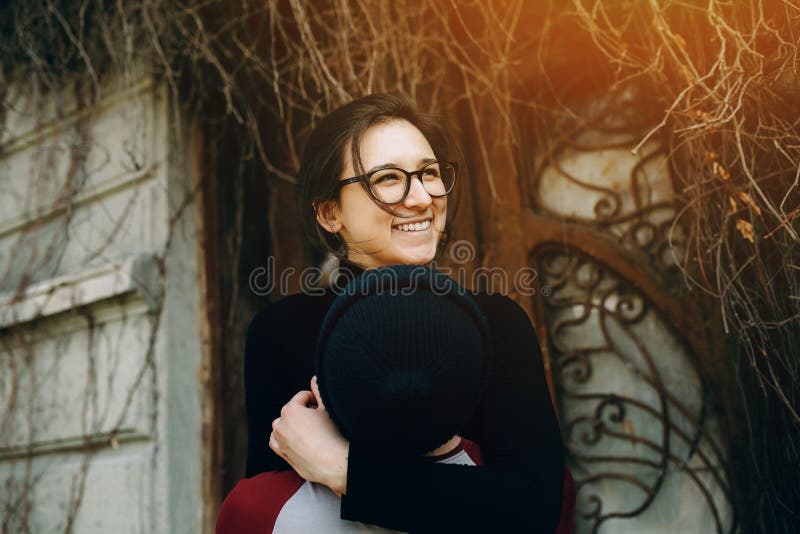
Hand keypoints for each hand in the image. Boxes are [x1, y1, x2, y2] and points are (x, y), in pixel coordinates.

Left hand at [270, 376, 348, 494]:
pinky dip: (282, 438)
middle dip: (302, 413)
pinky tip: (297, 440)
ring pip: (281, 427)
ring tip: (308, 430)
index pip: (302, 397)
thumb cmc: (332, 434)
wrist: (334, 462)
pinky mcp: (283, 455)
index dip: (314, 399)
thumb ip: (318, 390)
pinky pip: (276, 442)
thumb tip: (314, 379)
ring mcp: (280, 441)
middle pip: (291, 411)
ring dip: (291, 425)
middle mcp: (281, 425)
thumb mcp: (327, 408)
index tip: (322, 407)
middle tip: (318, 419)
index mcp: (290, 410)